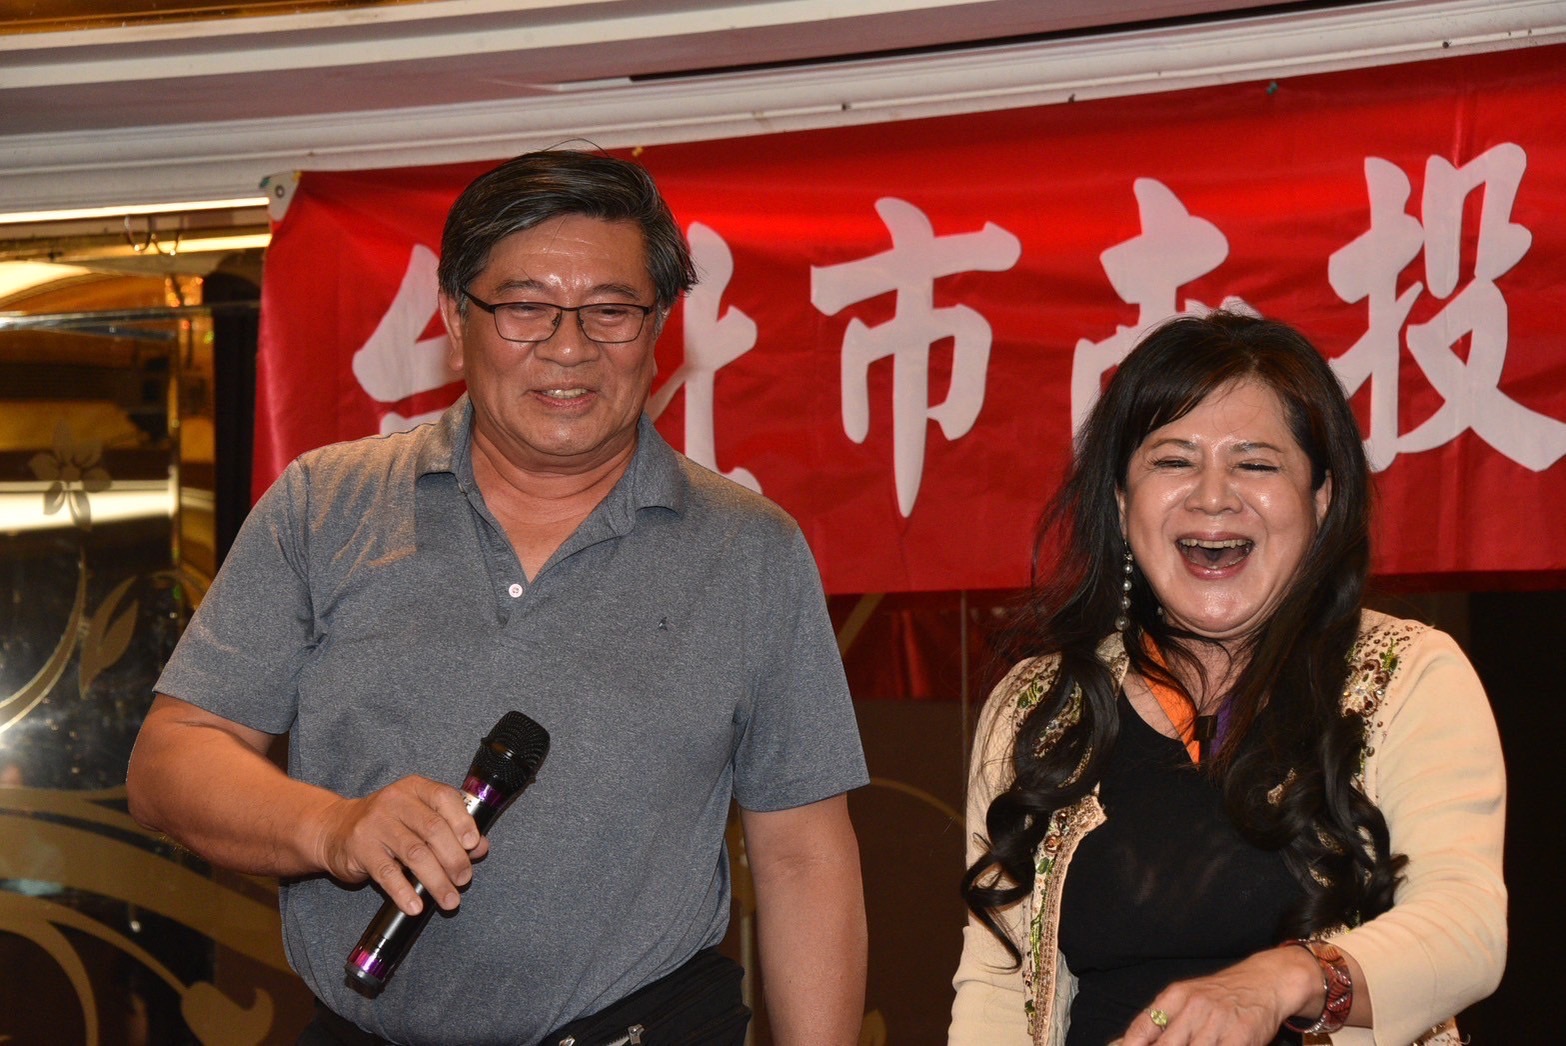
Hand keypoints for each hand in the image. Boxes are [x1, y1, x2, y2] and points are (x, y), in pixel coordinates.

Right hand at [313, 775, 489, 915]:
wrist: (334, 829)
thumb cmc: (387, 823)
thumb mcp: (418, 817)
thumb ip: (451, 829)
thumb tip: (481, 847)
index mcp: (415, 788)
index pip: (445, 798)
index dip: (463, 822)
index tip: (474, 846)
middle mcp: (395, 801)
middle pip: (433, 829)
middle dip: (454, 858)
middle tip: (464, 879)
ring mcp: (375, 824)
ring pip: (415, 853)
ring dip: (436, 880)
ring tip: (450, 900)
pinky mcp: (360, 849)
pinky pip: (387, 874)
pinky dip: (404, 892)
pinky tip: (416, 906)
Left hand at [1117, 946, 1322, 1045]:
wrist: (1265, 981)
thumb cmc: (1220, 995)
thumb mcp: (1187, 997)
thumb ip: (1160, 1020)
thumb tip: (1125, 1042)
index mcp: (1176, 996)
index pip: (1145, 1025)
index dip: (1132, 1044)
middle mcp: (1194, 1006)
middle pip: (1167, 1045)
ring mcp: (1217, 1021)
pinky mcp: (1240, 1036)